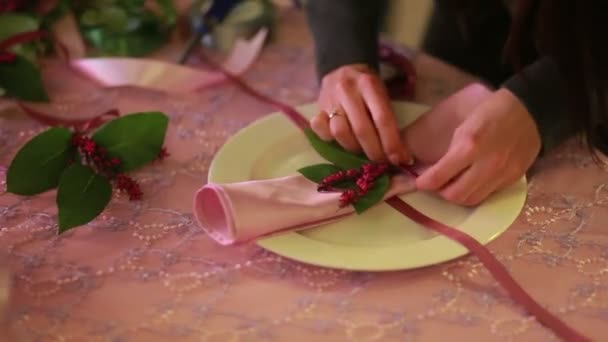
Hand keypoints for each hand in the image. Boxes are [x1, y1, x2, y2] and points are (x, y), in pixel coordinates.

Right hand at [310, 64, 410, 164]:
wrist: (342, 67)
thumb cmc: (367, 86)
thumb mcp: (382, 93)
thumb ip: (387, 118)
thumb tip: (398, 152)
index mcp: (369, 85)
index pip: (382, 118)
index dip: (391, 142)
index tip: (400, 159)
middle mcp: (347, 90)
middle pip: (361, 129)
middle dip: (374, 151)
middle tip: (382, 162)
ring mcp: (329, 99)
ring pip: (340, 133)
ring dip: (353, 148)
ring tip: (362, 150)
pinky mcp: (316, 108)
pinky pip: (321, 130)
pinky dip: (330, 139)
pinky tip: (340, 140)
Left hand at [403, 83, 540, 205]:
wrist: (531, 109)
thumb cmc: (492, 111)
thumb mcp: (464, 124)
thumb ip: (451, 150)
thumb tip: (433, 169)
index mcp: (469, 146)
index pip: (439, 177)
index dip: (424, 183)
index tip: (419, 181)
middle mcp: (486, 165)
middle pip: (455, 196)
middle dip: (441, 192)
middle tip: (437, 183)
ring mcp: (502, 174)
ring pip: (472, 200)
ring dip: (458, 195)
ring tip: (453, 184)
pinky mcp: (513, 179)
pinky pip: (488, 194)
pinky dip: (476, 191)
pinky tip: (472, 181)